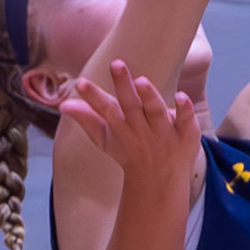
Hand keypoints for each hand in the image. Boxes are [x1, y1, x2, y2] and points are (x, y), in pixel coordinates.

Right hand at [57, 57, 201, 196]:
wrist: (161, 183)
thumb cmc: (130, 154)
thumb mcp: (107, 140)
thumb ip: (87, 120)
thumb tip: (63, 104)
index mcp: (123, 129)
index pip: (107, 110)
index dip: (93, 97)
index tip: (80, 83)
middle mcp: (143, 130)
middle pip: (132, 106)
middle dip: (123, 86)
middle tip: (116, 65)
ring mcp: (165, 133)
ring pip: (156, 112)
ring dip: (149, 97)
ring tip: (140, 81)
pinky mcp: (186, 135)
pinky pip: (186, 121)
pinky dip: (183, 110)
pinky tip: (181, 96)